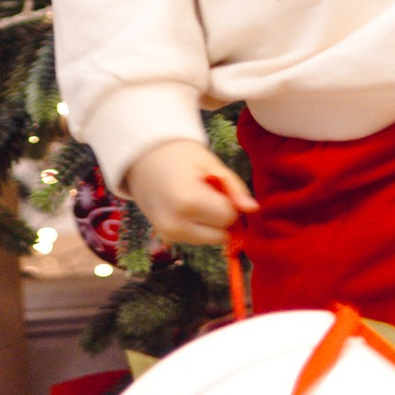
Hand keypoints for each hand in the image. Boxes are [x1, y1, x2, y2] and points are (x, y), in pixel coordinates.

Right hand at [124, 139, 252, 245]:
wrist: (142, 158)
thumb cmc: (179, 155)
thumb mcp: (210, 163)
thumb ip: (234, 187)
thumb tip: (253, 209)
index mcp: (188, 202)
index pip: (229, 216)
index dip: (230, 202)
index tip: (219, 187)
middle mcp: (176, 225)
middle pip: (221, 234)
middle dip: (222, 216)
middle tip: (209, 193)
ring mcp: (169, 235)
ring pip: (211, 239)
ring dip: (211, 223)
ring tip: (196, 197)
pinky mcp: (166, 238)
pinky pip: (197, 238)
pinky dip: (199, 226)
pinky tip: (187, 206)